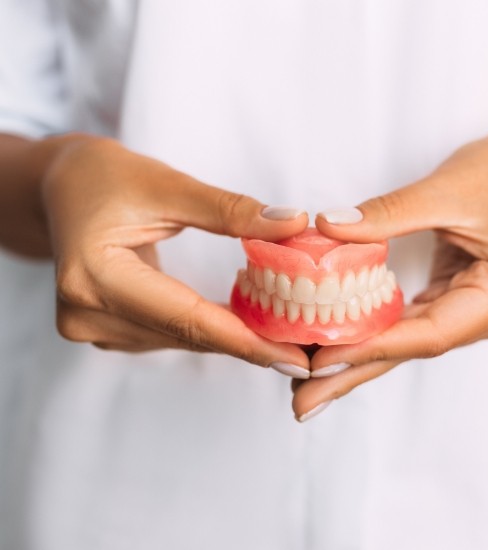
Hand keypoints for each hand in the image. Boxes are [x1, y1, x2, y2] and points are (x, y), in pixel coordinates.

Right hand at [42, 135, 309, 368]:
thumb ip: (230, 210)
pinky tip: (242, 323)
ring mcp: (90, 327)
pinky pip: (168, 334)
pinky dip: (206, 328)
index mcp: (95, 276)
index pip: (186, 318)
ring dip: (230, 337)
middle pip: (186, 334)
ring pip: (180, 339)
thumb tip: (293, 225)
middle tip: (305, 352)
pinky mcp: (102, 328)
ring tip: (284, 336)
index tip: (296, 357)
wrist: (59, 189)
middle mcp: (87, 313)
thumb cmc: (104, 177)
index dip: (246, 340)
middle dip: (249, 344)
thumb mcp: (167, 185)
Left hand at [292, 124, 487, 419]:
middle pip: (416, 349)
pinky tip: (340, 347)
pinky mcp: (462, 304)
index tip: (320, 360)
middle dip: (355, 373)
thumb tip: (328, 228)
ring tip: (309, 383)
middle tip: (303, 403)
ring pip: (410, 342)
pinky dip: (375, 335)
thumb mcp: (445, 188)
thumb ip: (387, 213)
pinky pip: (412, 325)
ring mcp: (481, 314)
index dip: (373, 347)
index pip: (431, 332)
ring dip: (359, 359)